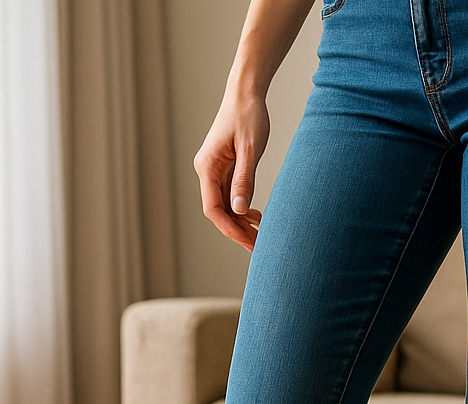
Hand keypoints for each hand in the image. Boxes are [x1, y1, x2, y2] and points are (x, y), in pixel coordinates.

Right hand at [193, 88, 269, 251]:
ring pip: (224, 206)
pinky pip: (229, 196)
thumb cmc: (249, 115)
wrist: (245, 93)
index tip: (248, 242)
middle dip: (237, 230)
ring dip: (241, 222)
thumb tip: (240, 211)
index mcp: (207, 167)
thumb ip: (244, 179)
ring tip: (261, 234)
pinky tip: (256, 216)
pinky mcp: (222, 168)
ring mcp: (213, 171)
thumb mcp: (250, 149)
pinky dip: (242, 208)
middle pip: (218, 211)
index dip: (230, 229)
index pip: (213, 209)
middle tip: (259, 246)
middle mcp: (206, 171)